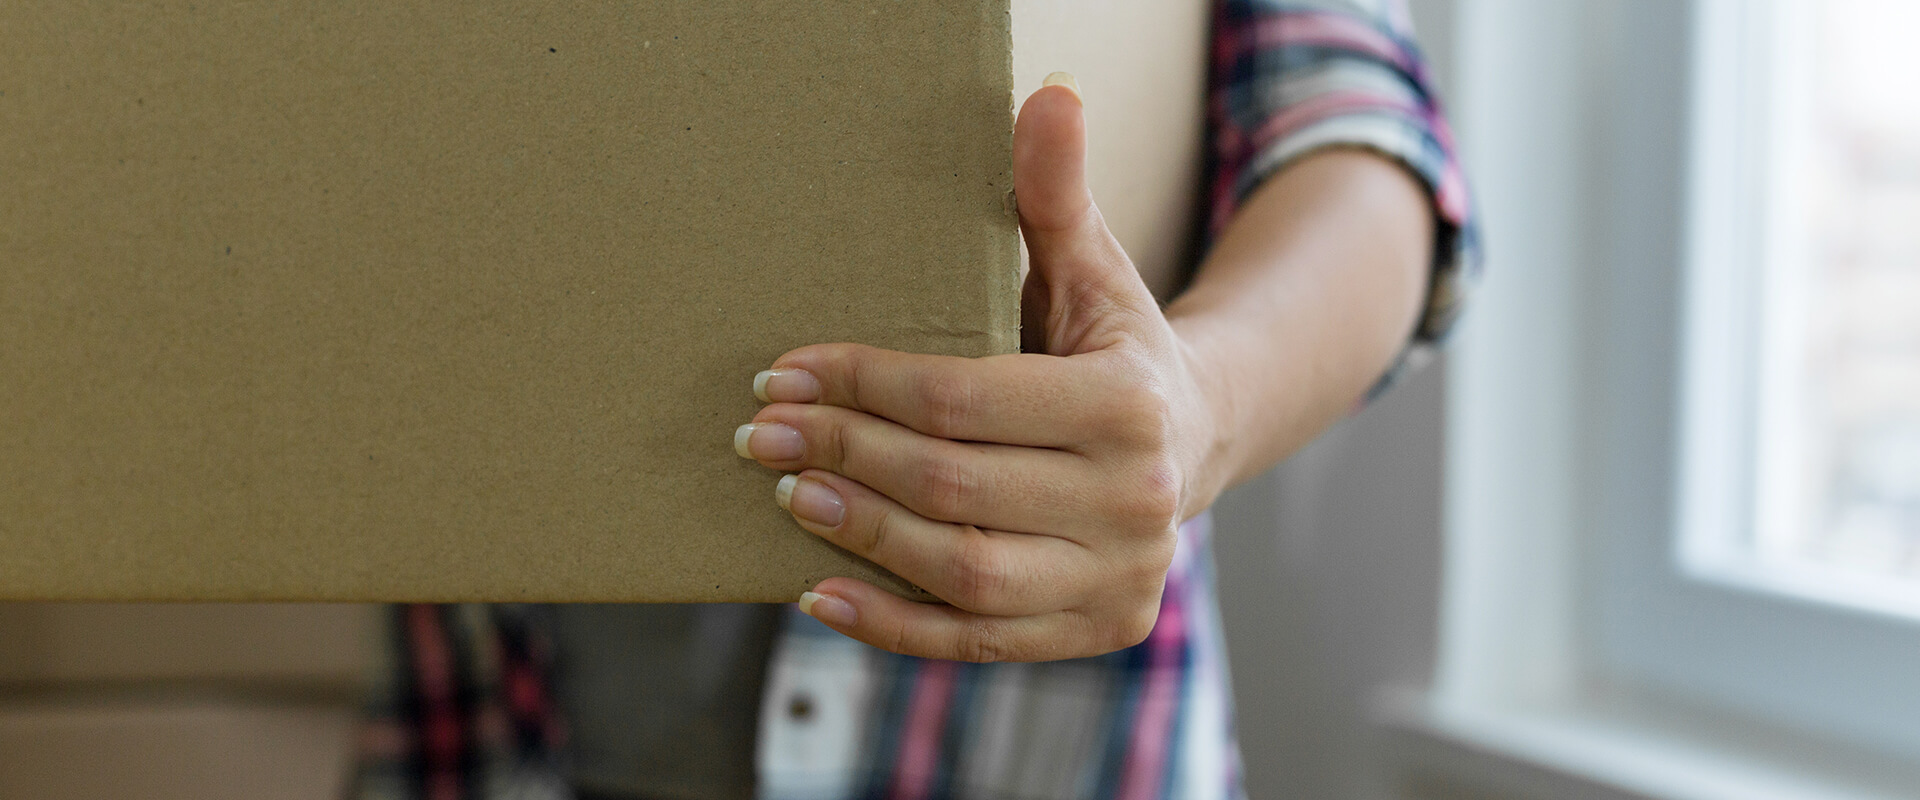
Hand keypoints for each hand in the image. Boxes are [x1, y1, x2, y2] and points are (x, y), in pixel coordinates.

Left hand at [733, 77, 1227, 661]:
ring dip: (859, 536)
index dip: (862, 385)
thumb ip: (1055, 190)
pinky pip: (977, 643)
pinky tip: (819, 590)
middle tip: (761, 434)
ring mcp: (1121, 579)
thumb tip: (1047, 95)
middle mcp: (1138, 501)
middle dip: (843, 455)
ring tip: (788, 496)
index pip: (964, 400)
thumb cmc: (1110, 344)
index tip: (783, 373)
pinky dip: (892, 625)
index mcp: (1131, 405)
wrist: (1190, 437)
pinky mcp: (1099, 631)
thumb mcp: (1089, 263)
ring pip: (962, 571)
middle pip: (954, 486)